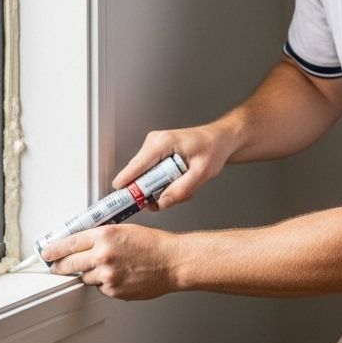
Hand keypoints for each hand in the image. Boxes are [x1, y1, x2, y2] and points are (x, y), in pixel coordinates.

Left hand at [41, 224, 179, 299]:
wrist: (172, 262)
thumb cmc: (153, 244)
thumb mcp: (123, 230)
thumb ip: (100, 236)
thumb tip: (81, 243)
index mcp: (104, 236)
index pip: (69, 243)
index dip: (54, 250)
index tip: (46, 253)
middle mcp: (103, 256)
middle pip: (69, 264)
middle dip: (60, 266)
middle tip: (56, 266)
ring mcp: (107, 276)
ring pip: (85, 277)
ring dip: (89, 273)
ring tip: (107, 267)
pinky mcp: (114, 291)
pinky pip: (100, 287)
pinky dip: (104, 283)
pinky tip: (119, 275)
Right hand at [113, 124, 237, 209]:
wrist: (220, 139)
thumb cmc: (213, 149)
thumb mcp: (202, 173)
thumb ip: (181, 189)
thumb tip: (162, 203)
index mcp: (162, 143)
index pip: (136, 166)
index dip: (127, 184)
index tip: (121, 200)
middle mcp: (154, 142)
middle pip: (137, 174)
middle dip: (151, 191)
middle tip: (170, 199)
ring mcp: (153, 146)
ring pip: (144, 176)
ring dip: (160, 188)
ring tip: (182, 186)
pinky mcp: (156, 153)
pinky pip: (150, 173)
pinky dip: (162, 182)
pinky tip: (178, 181)